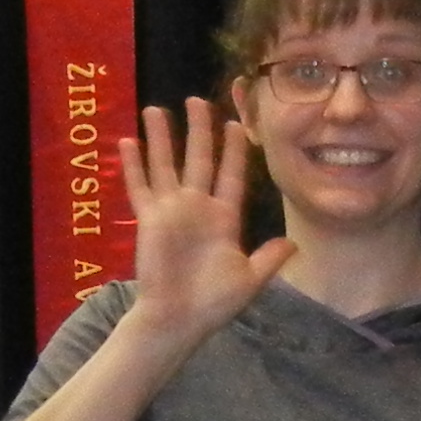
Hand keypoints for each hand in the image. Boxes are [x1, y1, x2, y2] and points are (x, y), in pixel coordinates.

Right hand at [123, 98, 297, 345]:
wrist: (179, 319)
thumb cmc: (213, 303)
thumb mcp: (249, 280)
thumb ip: (269, 259)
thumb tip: (294, 244)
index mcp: (225, 218)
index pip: (231, 175)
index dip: (234, 150)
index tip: (237, 124)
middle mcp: (198, 208)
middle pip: (199, 159)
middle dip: (199, 130)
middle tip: (197, 101)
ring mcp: (172, 211)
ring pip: (166, 165)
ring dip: (162, 138)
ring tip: (156, 109)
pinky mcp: (149, 219)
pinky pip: (140, 187)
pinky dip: (133, 166)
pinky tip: (126, 141)